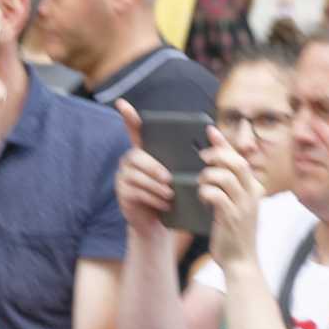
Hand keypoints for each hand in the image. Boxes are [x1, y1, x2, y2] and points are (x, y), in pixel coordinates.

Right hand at [113, 100, 174, 231]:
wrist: (159, 224)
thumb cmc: (172, 195)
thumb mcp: (179, 176)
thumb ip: (186, 160)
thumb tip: (207, 139)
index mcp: (144, 152)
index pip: (134, 130)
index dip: (129, 118)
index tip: (122, 104)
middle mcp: (130, 162)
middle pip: (137, 156)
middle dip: (154, 168)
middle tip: (169, 179)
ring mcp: (123, 177)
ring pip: (137, 176)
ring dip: (155, 186)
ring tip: (170, 195)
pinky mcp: (122, 194)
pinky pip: (136, 192)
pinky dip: (152, 198)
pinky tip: (164, 204)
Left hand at [197, 130, 262, 264]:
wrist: (240, 263)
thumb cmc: (234, 235)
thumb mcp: (236, 208)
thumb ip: (228, 190)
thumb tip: (212, 171)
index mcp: (254, 189)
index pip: (240, 159)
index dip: (224, 143)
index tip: (210, 131)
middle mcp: (252, 194)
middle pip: (236, 162)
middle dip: (216, 155)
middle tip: (202, 159)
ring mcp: (243, 206)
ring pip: (225, 176)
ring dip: (207, 176)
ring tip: (201, 184)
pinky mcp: (232, 217)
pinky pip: (216, 195)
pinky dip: (205, 193)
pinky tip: (203, 199)